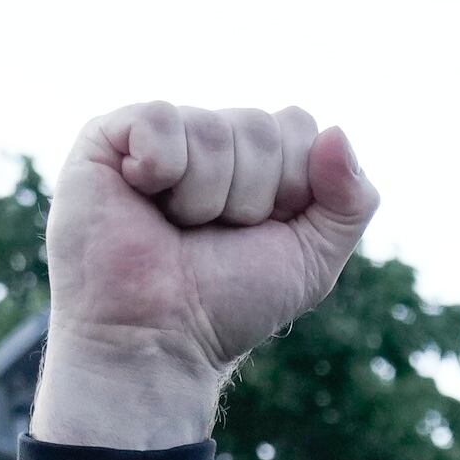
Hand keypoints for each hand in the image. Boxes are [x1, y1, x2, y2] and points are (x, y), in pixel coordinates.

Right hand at [31, 102, 374, 447]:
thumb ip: (351, 200)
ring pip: (214, 127)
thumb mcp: (313, 261)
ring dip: (204, 198)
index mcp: (257, 158)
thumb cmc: (227, 305)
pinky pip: (160, 118)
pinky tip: (140, 196)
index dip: (291, 187)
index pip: (299, 126)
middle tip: (210, 236)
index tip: (259, 233)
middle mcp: (210, 139)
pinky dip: (160, 169)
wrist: (158, 341)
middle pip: (262, 127)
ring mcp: (158, 135)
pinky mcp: (108, 138)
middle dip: (249, 198)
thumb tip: (336, 132)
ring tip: (175, 229)